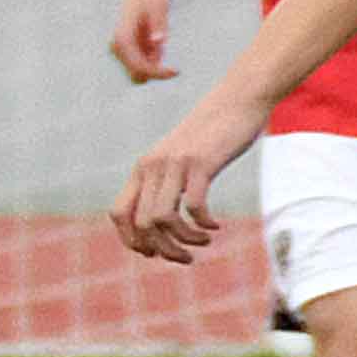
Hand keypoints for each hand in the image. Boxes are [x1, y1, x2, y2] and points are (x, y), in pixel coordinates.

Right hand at [105, 0, 176, 84]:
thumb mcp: (159, 5)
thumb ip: (159, 23)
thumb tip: (159, 42)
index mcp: (122, 38)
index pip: (138, 67)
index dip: (157, 73)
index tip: (176, 71)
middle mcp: (117, 47)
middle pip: (137, 75)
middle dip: (155, 72)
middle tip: (172, 64)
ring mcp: (121, 51)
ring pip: (139, 74)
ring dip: (154, 68)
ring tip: (161, 48)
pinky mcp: (128, 52)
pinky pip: (142, 67)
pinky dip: (153, 63)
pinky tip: (157, 46)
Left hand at [111, 102, 255, 261]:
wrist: (237, 99)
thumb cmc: (211, 135)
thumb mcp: (179, 158)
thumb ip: (166, 183)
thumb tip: (161, 223)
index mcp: (143, 168)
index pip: (118, 214)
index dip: (132, 241)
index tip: (156, 252)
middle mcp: (152, 166)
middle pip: (142, 225)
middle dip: (162, 250)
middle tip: (185, 258)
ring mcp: (175, 164)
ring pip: (163, 219)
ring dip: (184, 241)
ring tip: (203, 242)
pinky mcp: (200, 162)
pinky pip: (193, 206)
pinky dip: (203, 224)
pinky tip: (216, 225)